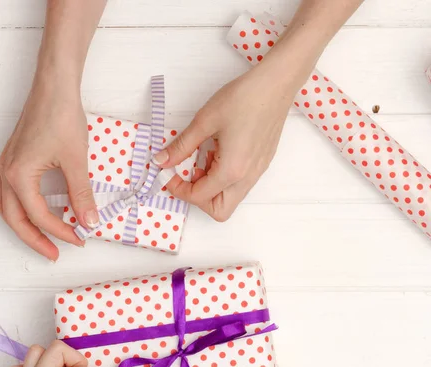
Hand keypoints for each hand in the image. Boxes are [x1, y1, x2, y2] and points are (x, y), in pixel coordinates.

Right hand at [0, 76, 98, 260]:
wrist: (53, 85)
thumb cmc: (61, 116)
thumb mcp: (76, 161)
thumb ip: (81, 195)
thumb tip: (90, 222)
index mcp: (19, 177)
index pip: (40, 217)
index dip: (62, 231)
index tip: (81, 238)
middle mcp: (6, 174)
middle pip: (15, 220)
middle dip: (35, 240)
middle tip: (55, 253)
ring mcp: (5, 165)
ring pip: (5, 207)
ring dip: (21, 226)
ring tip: (41, 237)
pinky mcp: (11, 158)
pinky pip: (5, 192)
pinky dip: (16, 206)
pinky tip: (30, 208)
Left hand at [155, 62, 295, 221]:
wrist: (277, 82)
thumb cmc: (244, 98)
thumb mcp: (205, 121)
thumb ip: (181, 146)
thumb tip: (161, 161)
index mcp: (232, 170)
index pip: (199, 197)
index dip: (179, 189)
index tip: (169, 173)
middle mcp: (247, 178)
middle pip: (219, 211)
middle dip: (198, 198)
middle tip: (187, 175)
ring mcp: (257, 173)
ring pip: (230, 199)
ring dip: (211, 187)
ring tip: (204, 158)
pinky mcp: (261, 164)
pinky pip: (239, 185)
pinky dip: (223, 178)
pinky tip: (218, 152)